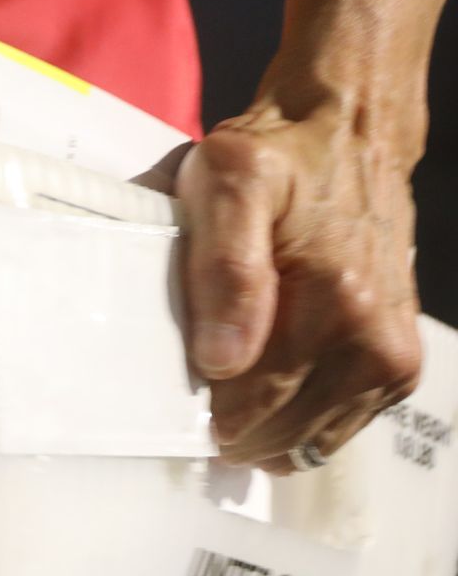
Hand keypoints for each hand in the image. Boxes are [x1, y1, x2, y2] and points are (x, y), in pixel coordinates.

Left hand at [178, 96, 422, 473]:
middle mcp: (374, 338)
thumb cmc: (276, 158)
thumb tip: (221, 358)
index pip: (250, 406)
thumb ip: (223, 267)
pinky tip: (270, 391)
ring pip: (307, 440)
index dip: (202, 409)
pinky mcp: (399, 366)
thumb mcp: (226, 184)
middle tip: (196, 385)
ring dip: (264, 427)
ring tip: (231, 386)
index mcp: (334, 299)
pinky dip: (298, 421)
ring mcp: (393, 358)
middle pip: (277, 433)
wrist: (351, 135)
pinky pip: (337, 427)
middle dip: (230, 422)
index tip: (175, 387)